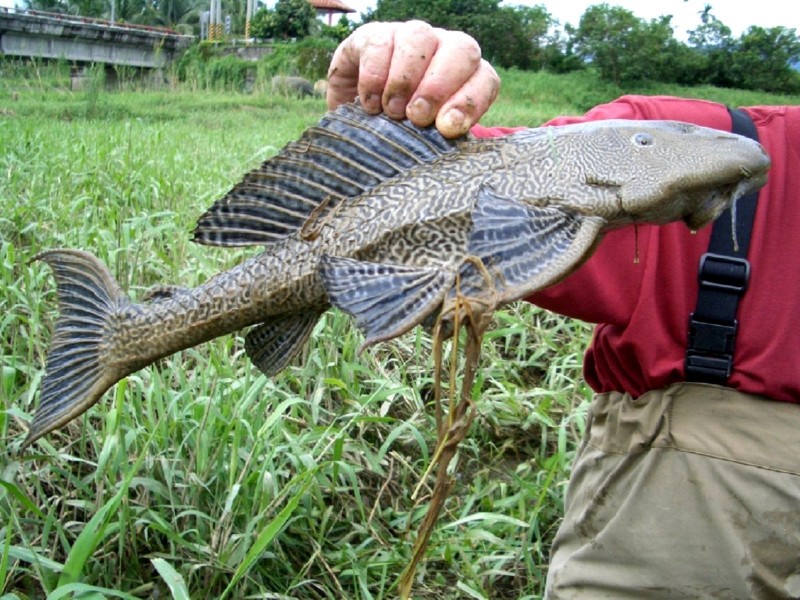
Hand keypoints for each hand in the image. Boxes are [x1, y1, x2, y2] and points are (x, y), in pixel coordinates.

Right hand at [327, 21, 499, 137]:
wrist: (356, 113)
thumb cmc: (399, 131)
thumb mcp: (422, 139)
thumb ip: (438, 139)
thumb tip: (445, 139)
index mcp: (466, 75)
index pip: (485, 79)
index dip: (470, 102)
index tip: (448, 127)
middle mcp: (444, 49)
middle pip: (462, 49)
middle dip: (439, 87)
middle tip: (417, 117)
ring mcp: (410, 37)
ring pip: (420, 38)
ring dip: (405, 79)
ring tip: (392, 111)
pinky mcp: (374, 36)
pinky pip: (379, 44)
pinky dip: (374, 76)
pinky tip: (371, 104)